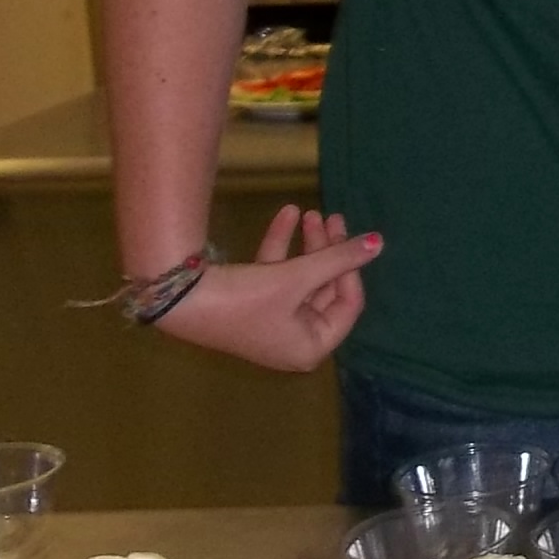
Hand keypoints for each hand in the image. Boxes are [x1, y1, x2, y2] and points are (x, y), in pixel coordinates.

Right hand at [154, 205, 380, 371]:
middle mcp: (295, 342)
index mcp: (312, 347)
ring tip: (307, 211)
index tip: (347, 236)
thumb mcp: (299, 276)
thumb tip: (379, 242)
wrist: (179, 301)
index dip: (350, 268)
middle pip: (323, 289)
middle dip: (325, 250)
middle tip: (329, 216)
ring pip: (300, 279)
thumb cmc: (246, 298)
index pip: (348, 304)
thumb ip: (340, 257)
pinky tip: (285, 213)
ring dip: (304, 245)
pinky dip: (279, 249)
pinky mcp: (251, 307)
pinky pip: (274, 277)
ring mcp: (271, 325)